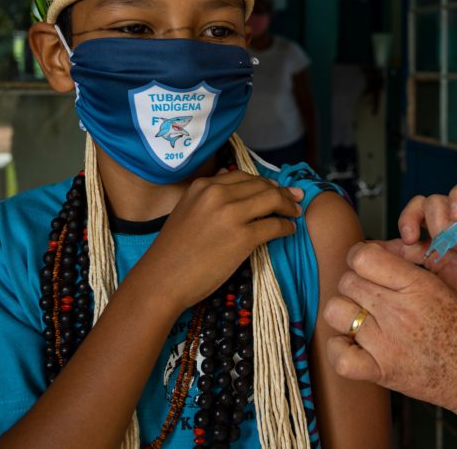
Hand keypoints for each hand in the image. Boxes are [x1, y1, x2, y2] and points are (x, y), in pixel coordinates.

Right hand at [139, 170, 302, 309]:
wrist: (161, 280)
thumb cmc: (172, 252)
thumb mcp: (186, 212)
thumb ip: (207, 197)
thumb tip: (229, 182)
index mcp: (202, 186)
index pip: (243, 177)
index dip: (264, 182)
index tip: (277, 188)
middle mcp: (217, 194)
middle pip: (261, 185)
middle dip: (282, 192)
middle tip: (295, 199)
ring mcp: (231, 215)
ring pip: (271, 200)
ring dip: (288, 206)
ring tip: (295, 214)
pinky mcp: (242, 238)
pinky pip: (274, 225)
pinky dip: (286, 226)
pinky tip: (289, 230)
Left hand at [323, 242, 456, 433]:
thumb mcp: (443, 286)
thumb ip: (406, 270)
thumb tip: (373, 255)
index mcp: (416, 285)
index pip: (363, 257)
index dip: (359, 257)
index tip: (365, 265)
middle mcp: (397, 311)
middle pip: (347, 281)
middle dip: (354, 285)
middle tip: (368, 295)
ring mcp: (386, 342)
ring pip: (336, 311)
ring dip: (344, 313)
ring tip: (360, 319)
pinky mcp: (382, 371)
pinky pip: (339, 356)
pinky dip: (339, 350)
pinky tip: (353, 346)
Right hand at [396, 178, 456, 329]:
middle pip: (439, 201)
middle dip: (437, 218)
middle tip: (446, 241)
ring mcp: (447, 240)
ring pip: (419, 216)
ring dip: (411, 223)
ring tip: (411, 241)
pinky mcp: (433, 260)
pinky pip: (410, 247)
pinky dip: (398, 248)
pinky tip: (394, 254)